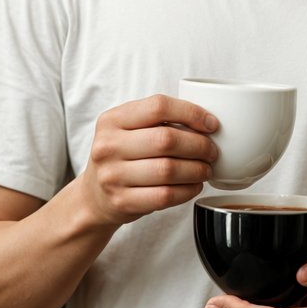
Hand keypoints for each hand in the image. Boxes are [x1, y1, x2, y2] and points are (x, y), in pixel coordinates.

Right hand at [79, 94, 217, 226]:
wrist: (94, 196)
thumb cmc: (122, 158)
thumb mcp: (128, 130)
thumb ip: (158, 121)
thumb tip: (207, 121)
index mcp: (112, 120)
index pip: (158, 106)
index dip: (191, 113)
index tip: (211, 124)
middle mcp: (108, 146)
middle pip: (166, 140)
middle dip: (199, 145)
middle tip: (212, 152)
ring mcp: (113, 176)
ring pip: (168, 169)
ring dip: (197, 170)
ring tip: (206, 169)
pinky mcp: (122, 201)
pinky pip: (165, 195)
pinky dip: (188, 191)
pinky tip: (194, 186)